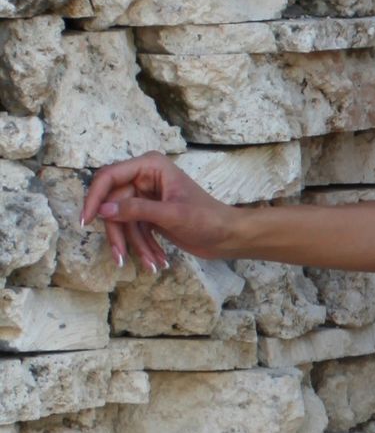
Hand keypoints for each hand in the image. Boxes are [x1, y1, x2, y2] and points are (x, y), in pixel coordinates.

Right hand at [81, 155, 237, 273]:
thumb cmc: (208, 219)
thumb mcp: (172, 215)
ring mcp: (146, 197)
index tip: (86, 220)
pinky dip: (143, 247)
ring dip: (135, 246)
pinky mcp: (149, 215)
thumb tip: (103, 210)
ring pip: (123, 221)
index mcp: (150, 167)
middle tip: (121, 257)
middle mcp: (144, 178)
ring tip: (152, 265)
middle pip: (113, 204)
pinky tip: (157, 262)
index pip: (110, 177)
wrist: (229, 237)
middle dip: (119, 233)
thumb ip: (137, 210)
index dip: (95, 197)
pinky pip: (134, 230)